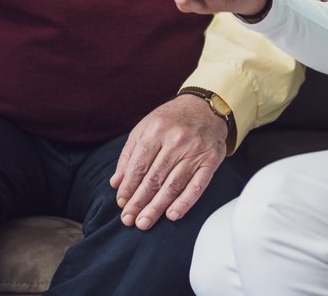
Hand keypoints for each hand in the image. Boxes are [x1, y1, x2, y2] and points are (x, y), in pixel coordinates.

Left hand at [109, 95, 227, 229]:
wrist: (206, 106)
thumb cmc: (172, 119)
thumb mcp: (145, 127)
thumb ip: (129, 154)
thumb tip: (116, 183)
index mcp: (156, 130)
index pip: (139, 165)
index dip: (128, 187)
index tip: (121, 203)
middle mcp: (176, 140)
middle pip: (154, 178)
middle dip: (139, 202)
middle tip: (129, 220)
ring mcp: (195, 151)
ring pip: (173, 185)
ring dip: (157, 207)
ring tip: (144, 222)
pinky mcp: (211, 160)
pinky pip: (197, 186)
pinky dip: (185, 202)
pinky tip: (172, 215)